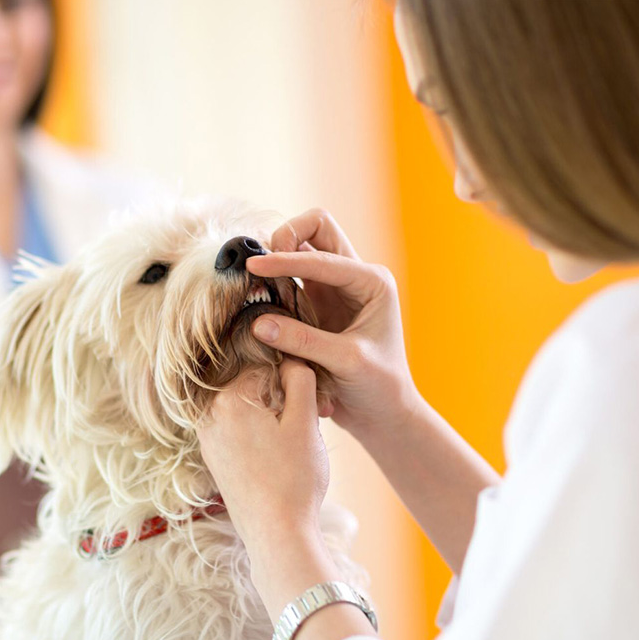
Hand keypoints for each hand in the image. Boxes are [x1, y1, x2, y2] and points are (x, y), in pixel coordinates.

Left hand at [196, 359, 328, 547]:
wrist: (277, 535)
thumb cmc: (295, 478)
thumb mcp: (306, 421)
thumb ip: (299, 379)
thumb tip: (291, 360)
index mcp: (230, 398)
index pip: (269, 367)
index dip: (295, 382)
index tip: (311, 405)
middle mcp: (210, 415)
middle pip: (254, 386)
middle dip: (281, 399)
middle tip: (307, 424)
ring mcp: (208, 438)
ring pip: (247, 408)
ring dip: (271, 416)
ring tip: (292, 443)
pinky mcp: (213, 458)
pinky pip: (238, 429)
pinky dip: (259, 434)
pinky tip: (276, 456)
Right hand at [246, 208, 420, 442]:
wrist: (384, 412)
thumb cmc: (378, 386)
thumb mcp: (346, 362)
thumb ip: (303, 340)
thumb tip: (257, 322)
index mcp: (372, 282)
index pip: (323, 256)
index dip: (286, 259)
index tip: (254, 267)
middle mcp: (355, 277)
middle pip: (316, 228)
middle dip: (287, 236)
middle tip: (261, 265)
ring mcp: (334, 289)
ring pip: (301, 248)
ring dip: (278, 257)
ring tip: (254, 280)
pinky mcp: (317, 304)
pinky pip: (291, 278)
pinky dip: (274, 280)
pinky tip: (258, 296)